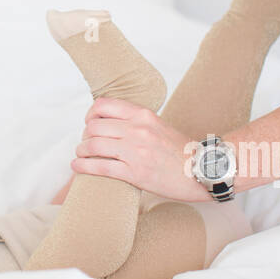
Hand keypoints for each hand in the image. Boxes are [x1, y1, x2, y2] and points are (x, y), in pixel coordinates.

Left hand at [69, 97, 208, 202]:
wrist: (202, 170)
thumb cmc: (180, 150)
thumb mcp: (158, 124)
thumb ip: (136, 121)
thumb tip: (111, 122)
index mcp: (143, 115)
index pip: (103, 105)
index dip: (90, 115)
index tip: (89, 123)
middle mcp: (138, 129)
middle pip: (94, 127)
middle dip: (85, 136)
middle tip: (86, 143)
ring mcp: (135, 151)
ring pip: (93, 145)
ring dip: (81, 151)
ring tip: (81, 155)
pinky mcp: (135, 173)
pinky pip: (100, 167)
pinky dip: (83, 167)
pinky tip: (77, 167)